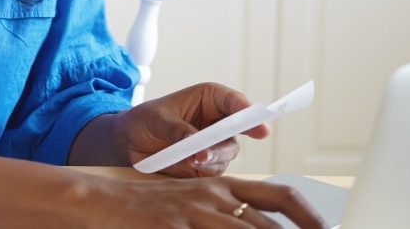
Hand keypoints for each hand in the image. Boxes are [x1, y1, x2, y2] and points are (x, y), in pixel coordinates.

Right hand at [83, 175, 328, 228]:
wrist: (99, 200)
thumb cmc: (149, 208)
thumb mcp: (193, 205)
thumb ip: (226, 218)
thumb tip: (257, 227)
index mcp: (224, 186)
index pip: (280, 196)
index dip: (310, 216)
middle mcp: (214, 197)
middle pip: (267, 225)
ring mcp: (192, 215)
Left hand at [111, 83, 271, 177]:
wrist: (130, 141)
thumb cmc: (145, 119)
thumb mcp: (159, 119)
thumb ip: (178, 130)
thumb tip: (196, 145)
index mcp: (210, 99)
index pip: (235, 102)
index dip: (247, 111)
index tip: (257, 121)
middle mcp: (217, 121)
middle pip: (237, 132)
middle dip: (225, 142)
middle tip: (208, 151)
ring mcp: (213, 144)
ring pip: (227, 154)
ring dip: (211, 158)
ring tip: (191, 159)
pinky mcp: (205, 164)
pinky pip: (213, 171)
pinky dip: (202, 171)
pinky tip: (187, 165)